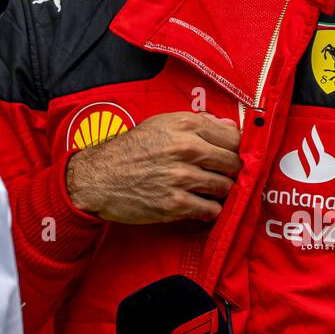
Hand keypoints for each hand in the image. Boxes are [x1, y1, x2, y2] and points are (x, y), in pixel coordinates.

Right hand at [65, 111, 241, 223]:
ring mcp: (182, 178)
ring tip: (211, 191)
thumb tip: (228, 126)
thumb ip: (196, 123)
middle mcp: (187, 149)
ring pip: (226, 188)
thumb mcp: (160, 124)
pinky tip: (200, 205)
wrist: (96, 178)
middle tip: (224, 176)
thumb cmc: (129, 150)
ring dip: (222, 192)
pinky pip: (211, 210)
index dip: (237, 148)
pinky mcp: (175, 204)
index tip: (233, 155)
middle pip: (234, 163)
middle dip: (233, 172)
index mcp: (185, 125)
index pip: (234, 136)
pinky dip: (210, 210)